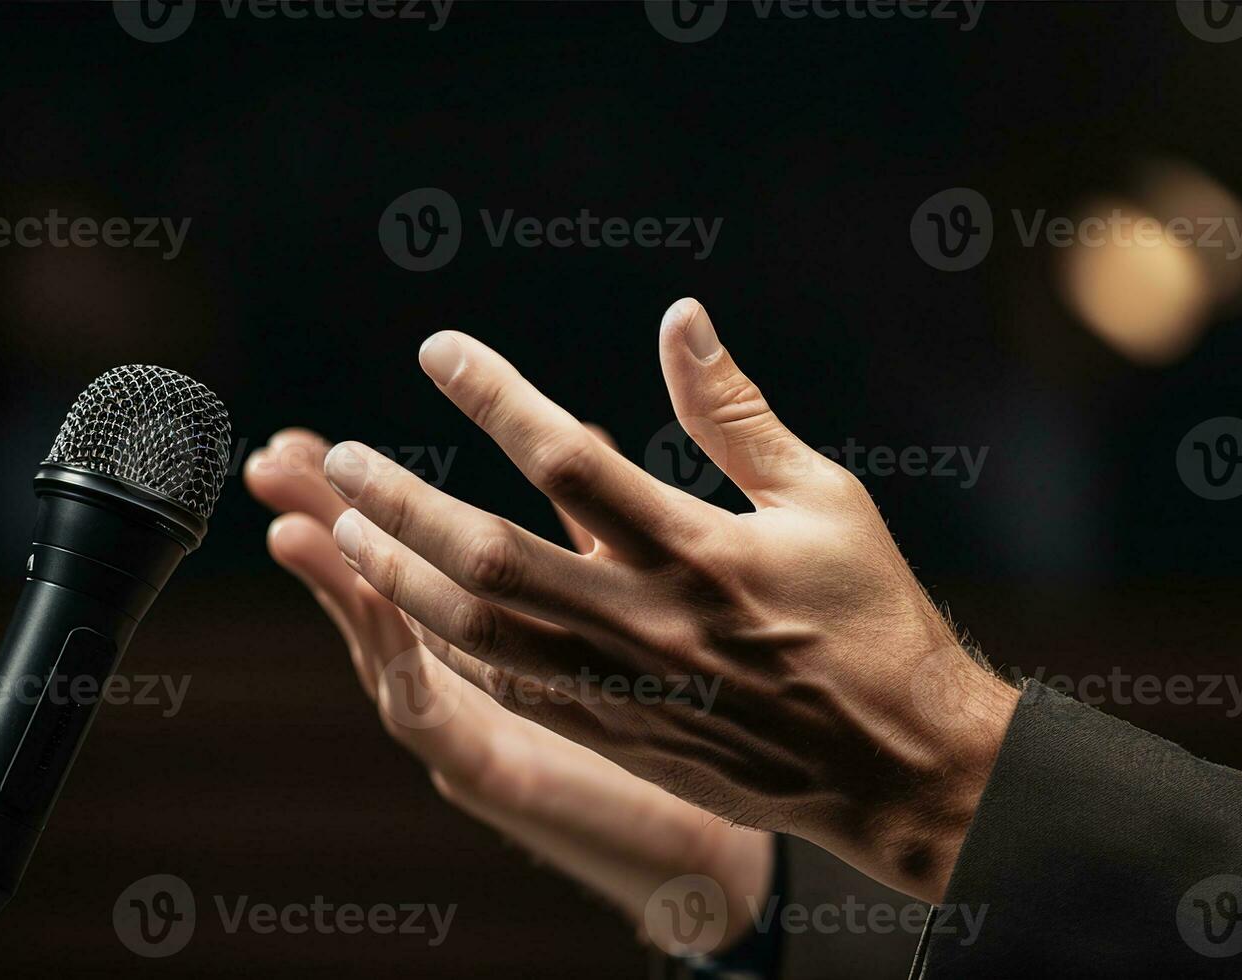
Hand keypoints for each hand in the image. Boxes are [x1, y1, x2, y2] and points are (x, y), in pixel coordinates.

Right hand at [245, 428, 773, 954]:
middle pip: (379, 591)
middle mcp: (473, 683)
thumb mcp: (641, 600)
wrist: (727, 828)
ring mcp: (476, 732)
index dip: (367, 496)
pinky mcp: (501, 778)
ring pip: (387, 653)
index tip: (313, 438)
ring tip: (291, 529)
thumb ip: (603, 528)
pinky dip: (401, 668)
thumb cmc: (699, 714)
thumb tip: (583, 432)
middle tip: (271, 460)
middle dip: (322, 524)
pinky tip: (378, 617)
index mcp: (502, 634)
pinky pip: (436, 720)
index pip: (416, 552)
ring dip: (340, 590)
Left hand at [321, 299, 1018, 902]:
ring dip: (403, 578)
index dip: (495, 397)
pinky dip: (451, 647)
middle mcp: (650, 622)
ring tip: (350, 530)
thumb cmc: (870, 616)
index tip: (437, 352)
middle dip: (404, 502)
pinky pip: (509, 691)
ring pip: (480, 634)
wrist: (897, 767)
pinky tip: (414, 611)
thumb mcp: (825, 497)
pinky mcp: (619, 735)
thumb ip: (735, 413)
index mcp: (703, 550)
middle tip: (343, 459)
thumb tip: (678, 317)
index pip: (569, 460)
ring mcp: (626, 689)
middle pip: (489, 556)